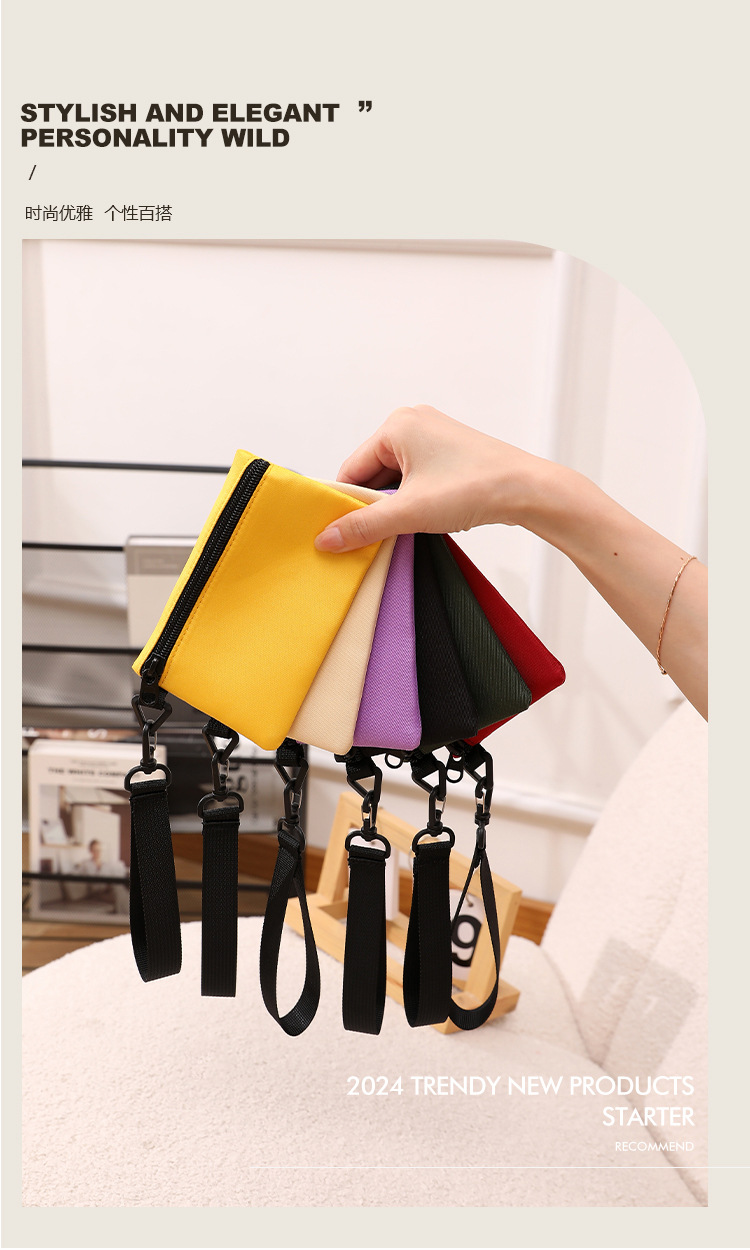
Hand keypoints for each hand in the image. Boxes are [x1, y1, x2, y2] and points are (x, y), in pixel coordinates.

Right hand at [314, 404, 549, 551]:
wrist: (528, 490)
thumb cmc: (474, 488)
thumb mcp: (409, 512)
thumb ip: (364, 526)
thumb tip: (325, 540)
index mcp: (396, 425)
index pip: (352, 469)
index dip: (345, 504)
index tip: (339, 533)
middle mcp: (412, 423)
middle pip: (373, 473)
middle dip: (373, 505)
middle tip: (372, 537)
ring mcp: (433, 436)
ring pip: (395, 478)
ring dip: (395, 506)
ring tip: (405, 527)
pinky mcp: (450, 453)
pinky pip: (416, 478)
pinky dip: (414, 500)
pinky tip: (423, 519)